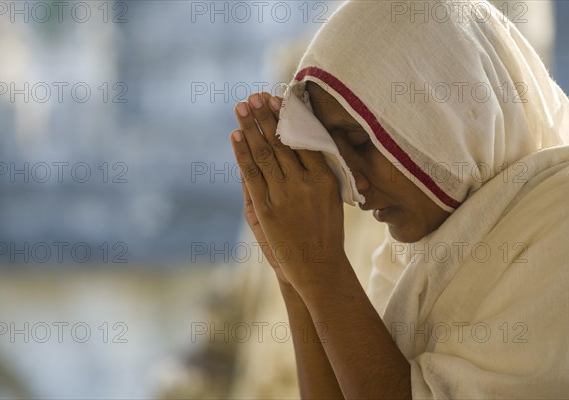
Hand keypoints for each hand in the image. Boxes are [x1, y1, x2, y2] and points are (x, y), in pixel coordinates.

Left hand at [230, 92, 345, 289]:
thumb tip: (302, 147)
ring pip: (264, 154)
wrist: (318, 266)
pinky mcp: (266, 208)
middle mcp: (304, 182)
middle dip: (265, 116)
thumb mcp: (332, 199)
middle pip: (281, 142)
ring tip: (241, 107)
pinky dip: (242, 154)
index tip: (276, 99)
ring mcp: (284, 195)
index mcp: (324, 177)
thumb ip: (317, 173)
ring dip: (251, 128)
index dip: (287, 118)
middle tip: (254, 96)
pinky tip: (236, 136)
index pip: (303, 139)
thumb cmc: (327, 232)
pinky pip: (251, 175)